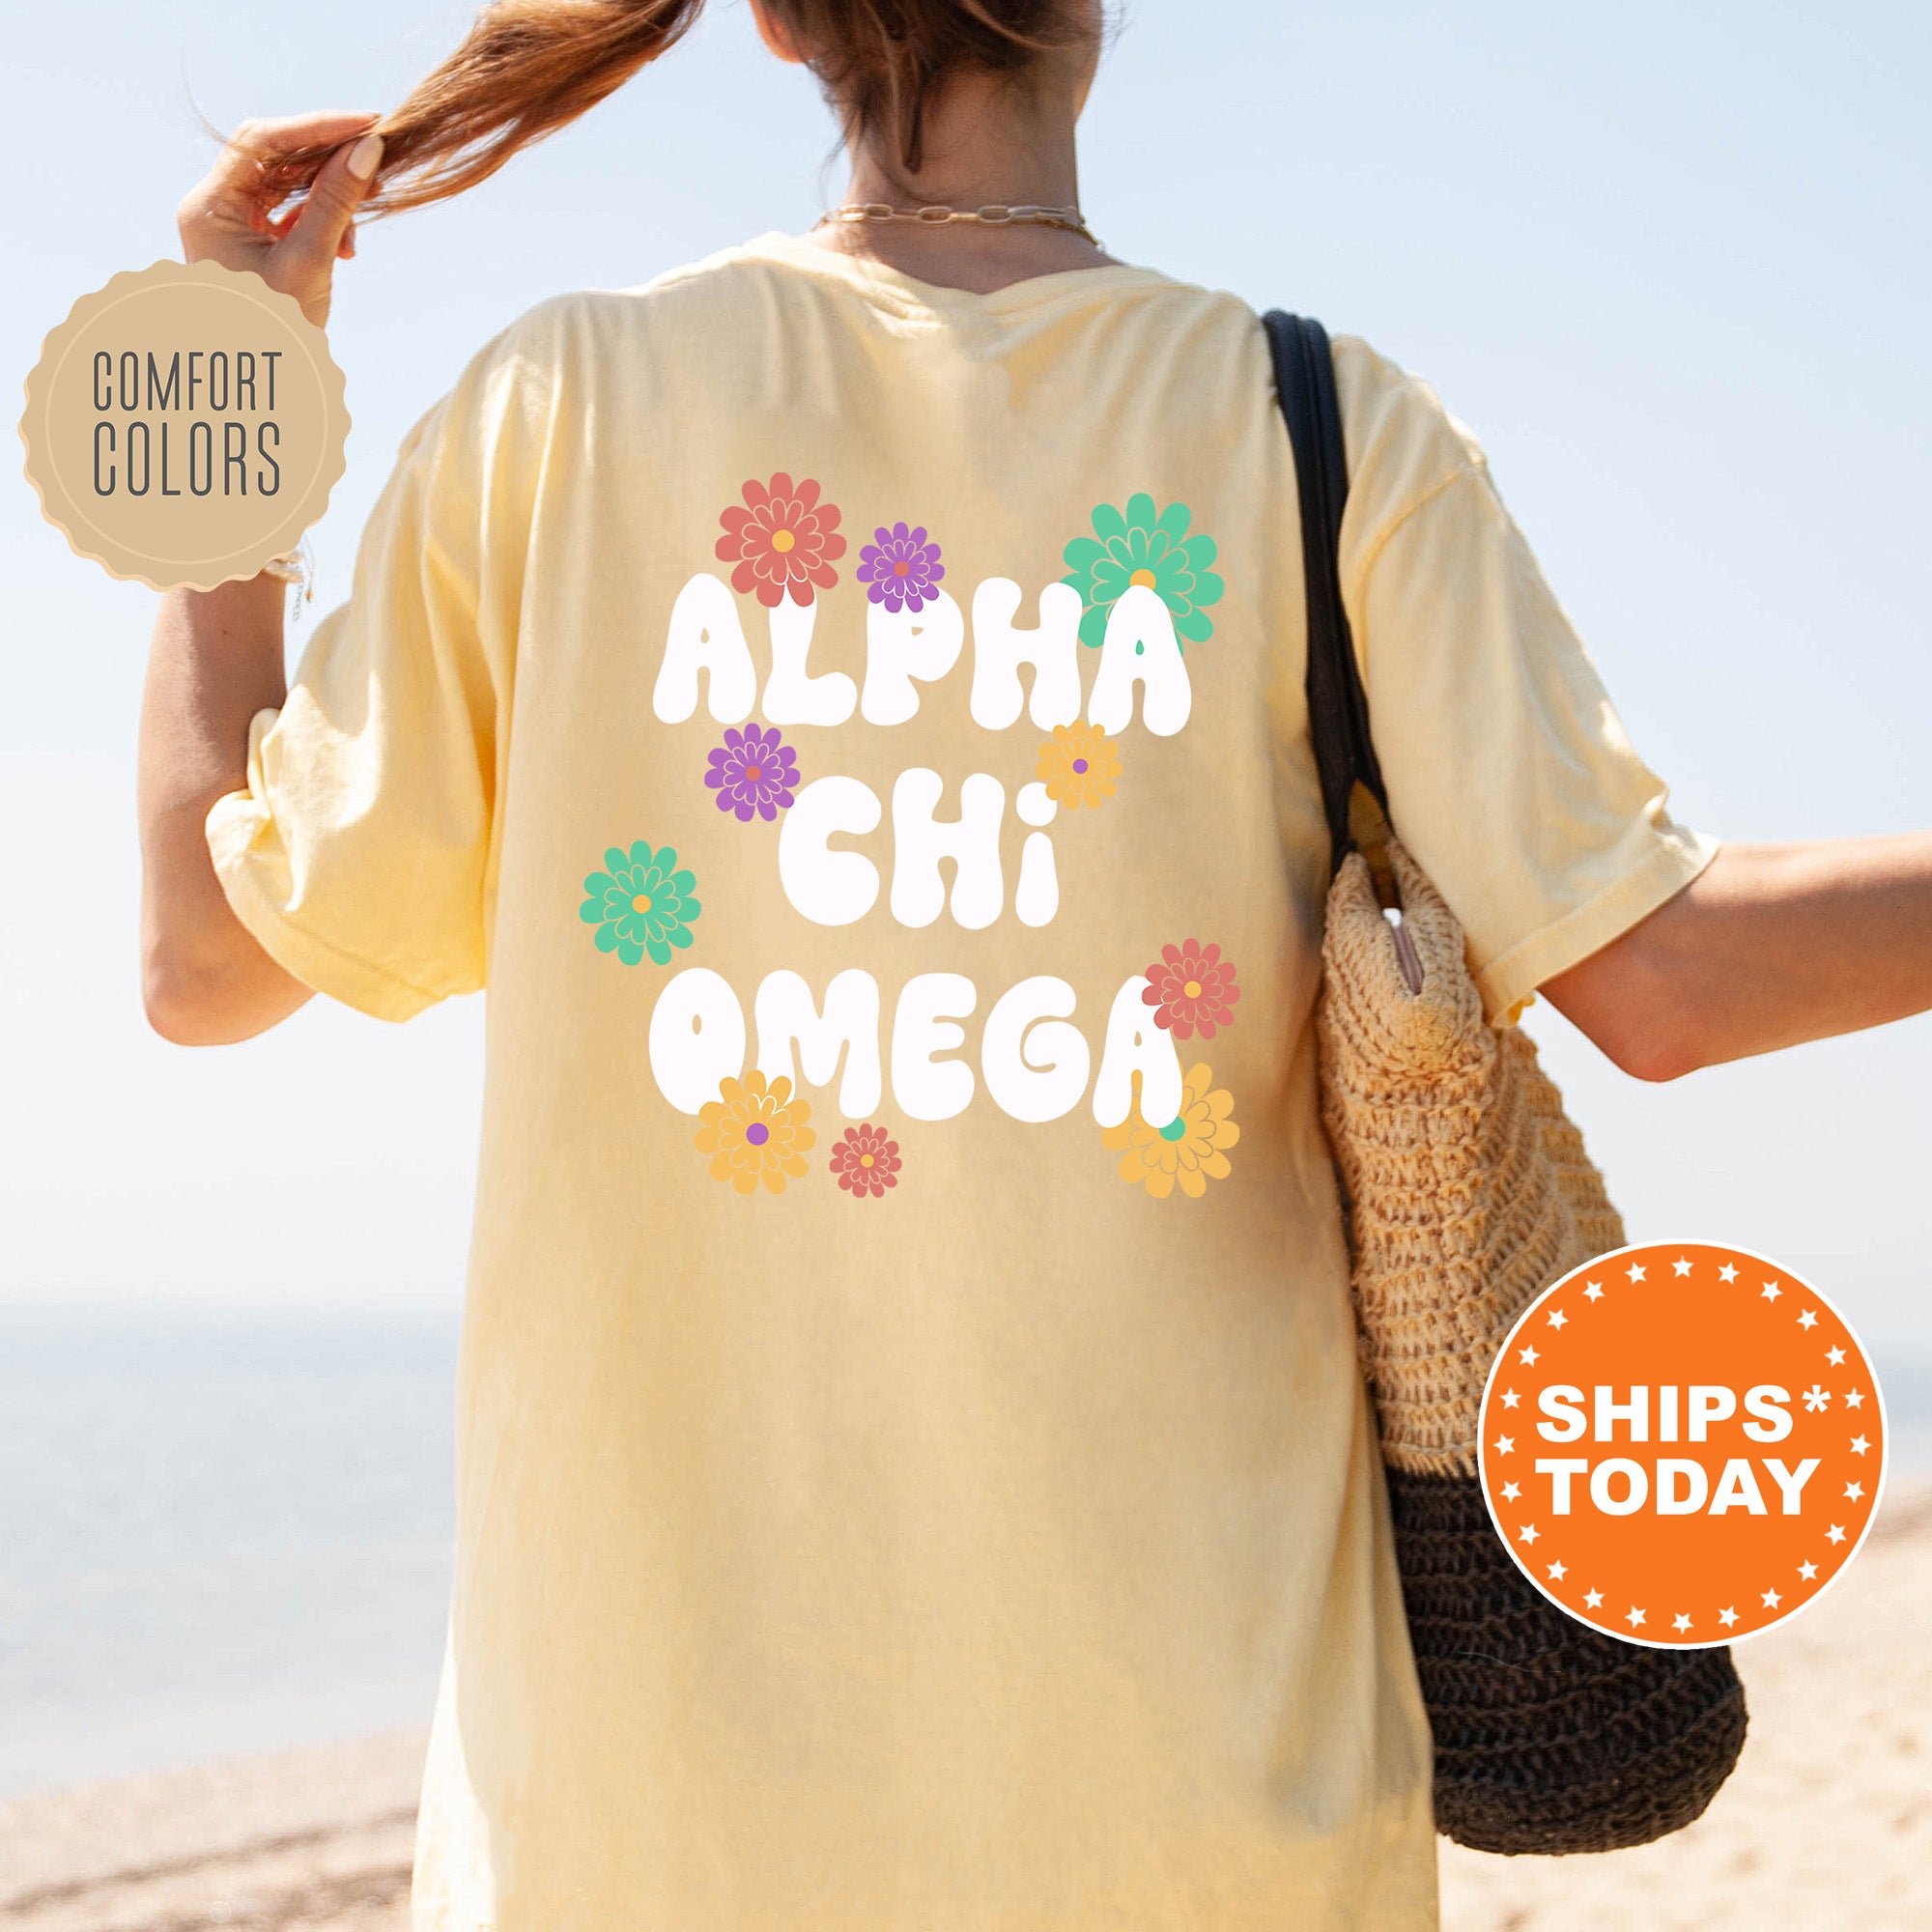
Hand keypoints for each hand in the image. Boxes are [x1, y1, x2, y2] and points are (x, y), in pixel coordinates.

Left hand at [176, 110, 384, 328]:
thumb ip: (336, 204)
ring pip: (286, 183)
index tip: (367, 125)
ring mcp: (232, 224)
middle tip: (375, 157)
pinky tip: (346, 244)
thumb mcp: (309, 264)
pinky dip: (323, 218)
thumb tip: (368, 150)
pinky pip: (290, 211)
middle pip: (274, 156)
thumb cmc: (275, 336)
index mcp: (209, 207)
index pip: (262, 141)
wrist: (261, 389)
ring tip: (362, 218)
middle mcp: (213, 206)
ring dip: (330, 193)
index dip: (317, 127)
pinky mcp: (253, 242)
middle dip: (327, 157)